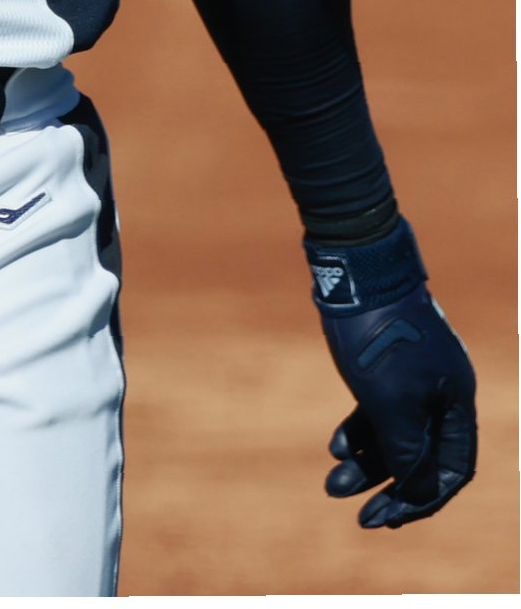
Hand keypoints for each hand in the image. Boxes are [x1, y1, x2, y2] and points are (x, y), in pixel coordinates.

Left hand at [309, 221, 476, 527]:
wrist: (356, 266)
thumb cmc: (377, 335)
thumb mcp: (390, 401)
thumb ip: (406, 450)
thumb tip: (414, 490)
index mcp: (455, 401)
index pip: (451, 470)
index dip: (423, 499)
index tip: (389, 520)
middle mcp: (441, 391)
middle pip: (422, 455)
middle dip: (391, 487)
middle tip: (360, 516)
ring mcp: (414, 375)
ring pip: (396, 432)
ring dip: (367, 461)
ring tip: (332, 485)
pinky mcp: (387, 360)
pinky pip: (380, 407)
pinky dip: (360, 428)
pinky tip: (335, 445)